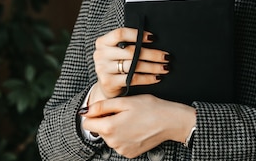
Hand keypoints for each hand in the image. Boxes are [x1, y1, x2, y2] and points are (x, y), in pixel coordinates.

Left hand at [80, 94, 195, 158]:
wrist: (170, 121)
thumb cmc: (150, 108)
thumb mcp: (125, 101)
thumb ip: (102, 106)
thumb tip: (85, 111)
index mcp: (109, 128)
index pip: (87, 123)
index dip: (95, 114)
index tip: (107, 109)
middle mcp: (113, 142)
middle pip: (99, 130)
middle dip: (107, 120)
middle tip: (124, 112)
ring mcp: (122, 149)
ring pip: (110, 137)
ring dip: (116, 128)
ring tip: (132, 119)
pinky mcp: (130, 153)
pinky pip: (119, 143)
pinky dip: (124, 136)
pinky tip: (136, 128)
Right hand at [91, 28, 170, 99]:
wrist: (106, 85)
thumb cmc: (117, 63)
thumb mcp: (118, 51)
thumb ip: (128, 43)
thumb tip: (152, 38)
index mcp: (102, 42)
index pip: (120, 34)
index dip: (137, 35)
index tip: (153, 38)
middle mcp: (100, 54)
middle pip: (131, 51)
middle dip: (152, 54)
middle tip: (166, 56)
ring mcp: (103, 69)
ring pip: (133, 66)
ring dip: (153, 67)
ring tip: (165, 67)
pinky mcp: (109, 82)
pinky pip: (133, 79)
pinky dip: (147, 78)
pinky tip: (157, 77)